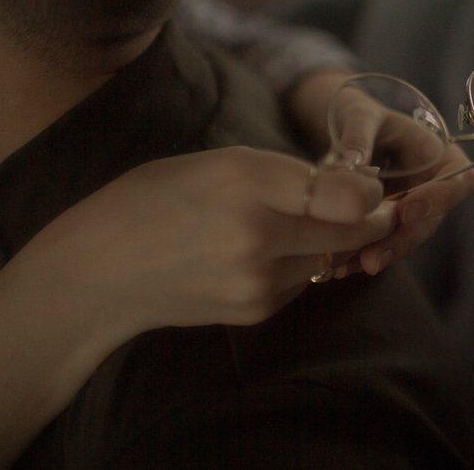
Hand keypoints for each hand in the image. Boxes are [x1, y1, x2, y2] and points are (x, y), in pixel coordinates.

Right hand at [17, 146, 394, 335]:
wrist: (100, 272)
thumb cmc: (155, 200)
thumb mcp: (220, 162)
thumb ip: (289, 174)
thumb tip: (358, 188)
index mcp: (245, 180)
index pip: (349, 196)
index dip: (370, 191)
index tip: (368, 184)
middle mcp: (257, 234)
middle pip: (352, 232)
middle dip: (370, 219)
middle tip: (374, 208)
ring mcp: (257, 280)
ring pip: (330, 257)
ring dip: (332, 242)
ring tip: (298, 224)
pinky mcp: (255, 310)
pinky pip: (303, 282)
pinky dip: (300, 265)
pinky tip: (267, 253)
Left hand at [292, 70, 473, 278]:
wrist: (343, 128)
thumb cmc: (360, 112)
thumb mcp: (360, 114)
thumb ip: (358, 135)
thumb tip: (350, 165)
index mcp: (442, 154)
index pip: (458, 182)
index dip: (438, 200)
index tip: (407, 211)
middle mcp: (432, 187)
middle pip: (430, 220)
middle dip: (401, 240)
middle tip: (372, 258)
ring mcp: (412, 208)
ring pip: (404, 238)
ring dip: (379, 254)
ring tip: (348, 267)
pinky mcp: (388, 224)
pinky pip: (382, 242)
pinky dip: (362, 254)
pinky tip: (338, 267)